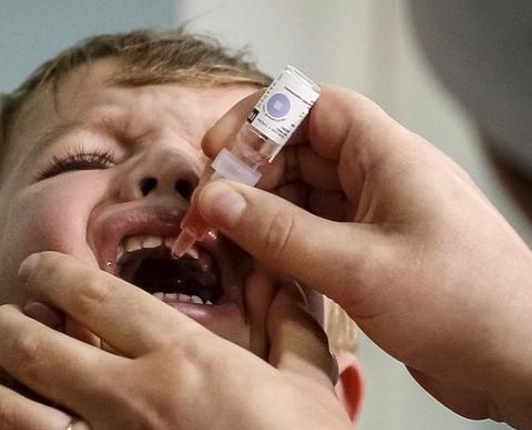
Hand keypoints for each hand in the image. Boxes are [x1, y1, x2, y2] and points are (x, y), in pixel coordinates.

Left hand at [0, 251, 352, 429]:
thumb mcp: (310, 392)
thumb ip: (291, 330)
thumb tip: (285, 283)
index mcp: (182, 359)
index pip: (98, 297)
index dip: (55, 271)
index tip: (36, 266)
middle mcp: (130, 397)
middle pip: (35, 346)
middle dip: (5, 324)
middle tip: (1, 318)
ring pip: (7, 409)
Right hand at [196, 85, 531, 426]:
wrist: (520, 362)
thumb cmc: (465, 304)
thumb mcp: (357, 266)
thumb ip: (279, 232)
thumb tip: (216, 199)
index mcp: (388, 156)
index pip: (314, 106)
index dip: (260, 118)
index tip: (217, 150)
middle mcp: (381, 179)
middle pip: (300, 152)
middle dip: (251, 175)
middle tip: (212, 209)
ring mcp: (376, 217)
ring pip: (303, 196)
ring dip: (263, 213)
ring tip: (229, 241)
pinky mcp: (372, 254)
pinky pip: (315, 233)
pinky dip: (284, 244)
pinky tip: (262, 265)